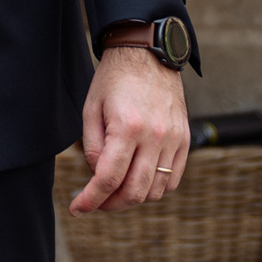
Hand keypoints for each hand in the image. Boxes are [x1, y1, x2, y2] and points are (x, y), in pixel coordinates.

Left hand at [70, 44, 190, 214]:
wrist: (148, 53)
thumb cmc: (114, 79)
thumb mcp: (91, 109)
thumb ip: (93, 147)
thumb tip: (98, 177)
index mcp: (127, 127)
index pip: (108, 179)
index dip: (90, 200)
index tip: (77, 208)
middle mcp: (155, 137)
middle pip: (134, 192)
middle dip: (111, 204)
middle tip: (96, 201)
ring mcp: (173, 139)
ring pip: (155, 191)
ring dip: (133, 197)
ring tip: (117, 187)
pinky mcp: (184, 139)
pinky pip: (173, 179)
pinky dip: (155, 187)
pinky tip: (138, 178)